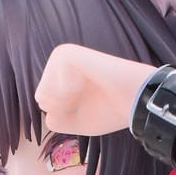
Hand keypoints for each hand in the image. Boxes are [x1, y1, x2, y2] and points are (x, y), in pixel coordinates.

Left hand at [34, 43, 150, 137]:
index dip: (65, 115)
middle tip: (87, 98)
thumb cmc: (109, 109)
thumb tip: (43, 101)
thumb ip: (55, 116)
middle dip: (63, 109)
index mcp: (61, 77)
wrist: (134, 99)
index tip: (87, 105)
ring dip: (66, 102)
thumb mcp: (76, 121)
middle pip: (41, 99)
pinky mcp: (67, 53)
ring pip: (43, 95)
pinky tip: (87, 81)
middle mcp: (58, 63)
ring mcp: (62, 56)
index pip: (45, 106)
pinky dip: (70, 92)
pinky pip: (54, 87)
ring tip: (86, 91)